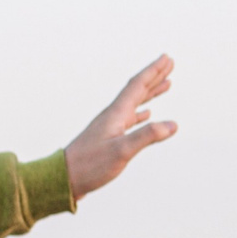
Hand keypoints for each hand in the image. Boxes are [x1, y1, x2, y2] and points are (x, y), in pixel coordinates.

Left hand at [65, 56, 177, 199]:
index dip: (153, 71)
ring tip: (165, 85)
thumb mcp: (121, 151)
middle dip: (154, 76)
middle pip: (136, 90)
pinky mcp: (106, 139)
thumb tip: (173, 125)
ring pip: (134, 104)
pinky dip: (140, 114)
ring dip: (150, 93)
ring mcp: (109, 127)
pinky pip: (128, 119)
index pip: (137, 86)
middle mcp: (112, 116)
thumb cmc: (89, 166)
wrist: (63, 179)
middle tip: (169, 63)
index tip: (167, 58)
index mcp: (116, 114)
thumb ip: (147, 137)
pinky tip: (147, 114)